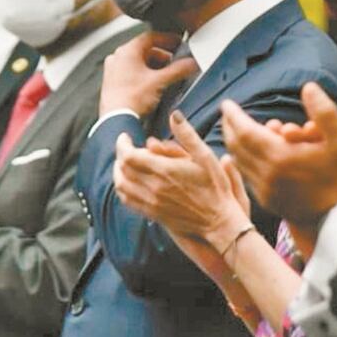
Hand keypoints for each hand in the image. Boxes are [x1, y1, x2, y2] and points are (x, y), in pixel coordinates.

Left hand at [99, 31, 197, 116]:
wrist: (116, 120)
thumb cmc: (131, 99)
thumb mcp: (161, 81)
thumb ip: (179, 70)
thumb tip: (191, 64)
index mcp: (127, 51)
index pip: (151, 37)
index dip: (168, 39)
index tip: (179, 43)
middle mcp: (117, 57)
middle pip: (145, 50)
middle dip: (163, 56)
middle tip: (176, 63)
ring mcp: (113, 70)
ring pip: (138, 62)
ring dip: (154, 66)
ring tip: (167, 76)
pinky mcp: (112, 83)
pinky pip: (132, 72)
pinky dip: (144, 75)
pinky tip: (154, 85)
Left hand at [112, 111, 250, 250]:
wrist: (218, 221)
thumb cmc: (216, 187)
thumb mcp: (206, 156)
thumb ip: (187, 135)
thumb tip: (174, 115)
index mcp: (166, 170)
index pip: (129, 155)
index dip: (123, 144)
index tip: (126, 137)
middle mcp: (155, 187)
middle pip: (122, 169)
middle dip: (120, 154)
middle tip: (126, 147)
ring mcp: (152, 202)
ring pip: (122, 185)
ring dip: (118, 172)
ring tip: (124, 163)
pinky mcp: (153, 213)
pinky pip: (128, 200)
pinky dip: (122, 188)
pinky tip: (129, 181)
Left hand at [220, 82, 336, 226]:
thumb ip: (324, 111)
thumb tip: (308, 87)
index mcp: (280, 158)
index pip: (246, 132)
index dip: (234, 116)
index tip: (227, 104)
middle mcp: (267, 176)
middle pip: (237, 148)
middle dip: (229, 128)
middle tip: (228, 115)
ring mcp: (266, 192)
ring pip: (240, 164)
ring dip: (235, 145)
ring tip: (236, 131)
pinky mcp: (270, 202)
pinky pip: (249, 177)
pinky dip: (244, 161)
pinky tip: (249, 154)